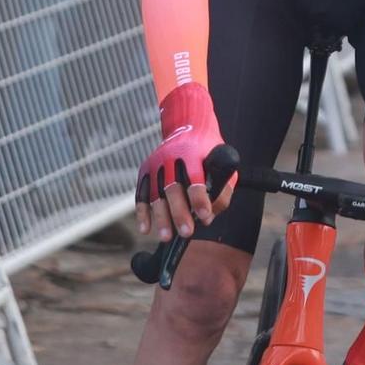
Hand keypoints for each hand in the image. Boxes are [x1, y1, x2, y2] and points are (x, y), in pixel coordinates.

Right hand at [134, 84, 232, 241]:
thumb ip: (222, 190)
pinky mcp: (145, 171)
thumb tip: (209, 216)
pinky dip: (142, 212)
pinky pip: (141, 194)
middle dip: (179, 212)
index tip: (204, 216)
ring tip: (167, 237)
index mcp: (192, 153)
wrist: (187, 127)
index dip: (199, 198)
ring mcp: (155, 164)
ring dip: (160, 217)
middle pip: (173, 188)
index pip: (195, 178)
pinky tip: (145, 229)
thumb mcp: (223, 164)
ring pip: (156, 194)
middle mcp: (170, 157)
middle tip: (187, 232)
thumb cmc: (209, 154)